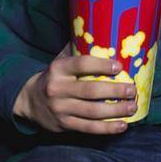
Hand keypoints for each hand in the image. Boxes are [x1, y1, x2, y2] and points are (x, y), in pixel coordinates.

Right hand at [11, 52, 138, 134]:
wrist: (29, 101)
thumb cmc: (54, 77)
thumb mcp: (60, 61)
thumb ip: (77, 49)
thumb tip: (103, 33)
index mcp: (58, 69)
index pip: (81, 64)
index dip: (101, 65)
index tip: (120, 67)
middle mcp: (57, 89)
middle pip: (90, 91)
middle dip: (115, 91)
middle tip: (132, 90)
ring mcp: (60, 109)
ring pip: (92, 112)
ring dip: (115, 111)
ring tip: (132, 107)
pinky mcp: (64, 125)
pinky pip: (88, 128)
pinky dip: (107, 128)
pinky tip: (122, 125)